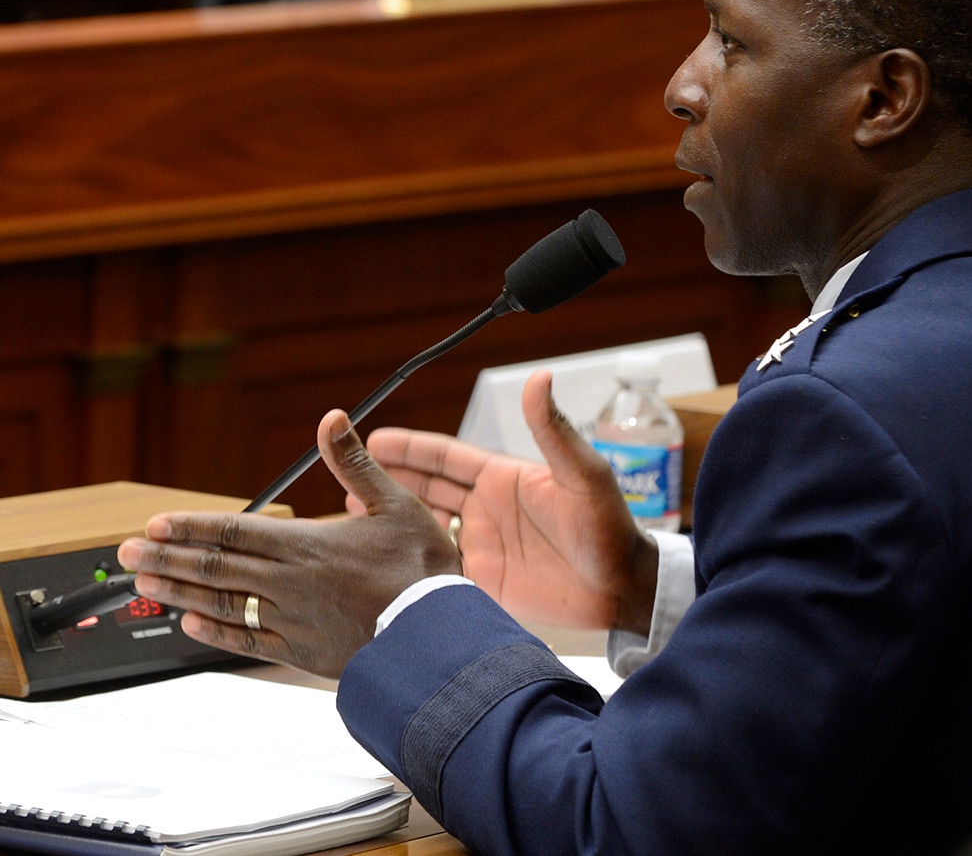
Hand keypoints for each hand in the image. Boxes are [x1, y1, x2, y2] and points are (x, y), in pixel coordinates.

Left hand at [117, 410, 461, 677]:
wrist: (438, 640)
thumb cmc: (422, 574)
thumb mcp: (396, 504)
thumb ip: (354, 462)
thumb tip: (332, 418)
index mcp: (305, 544)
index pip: (231, 530)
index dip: (187, 525)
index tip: (154, 523)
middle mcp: (288, 583)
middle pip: (213, 567)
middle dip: (165, 556)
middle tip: (126, 552)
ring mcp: (291, 621)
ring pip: (221, 603)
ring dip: (178, 592)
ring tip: (145, 582)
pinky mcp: (301, 653)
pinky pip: (246, 642)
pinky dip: (214, 633)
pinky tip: (191, 626)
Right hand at [363, 370, 656, 634]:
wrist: (623, 591)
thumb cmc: (611, 528)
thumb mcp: (582, 475)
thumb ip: (553, 431)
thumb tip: (540, 379)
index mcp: (504, 478)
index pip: (445, 457)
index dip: (410, 447)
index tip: (374, 438)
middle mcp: (487, 508)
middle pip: (426, 487)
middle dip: (389, 477)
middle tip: (348, 470)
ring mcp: (483, 544)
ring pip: (425, 525)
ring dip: (394, 517)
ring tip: (353, 510)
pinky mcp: (484, 581)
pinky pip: (437, 568)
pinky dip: (411, 562)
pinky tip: (384, 560)